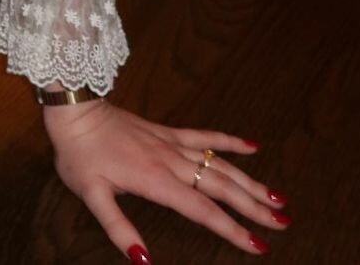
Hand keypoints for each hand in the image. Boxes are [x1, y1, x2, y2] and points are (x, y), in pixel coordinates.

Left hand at [41, 98, 289, 259]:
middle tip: (283, 222)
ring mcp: (171, 143)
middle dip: (253, 207)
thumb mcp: (91, 195)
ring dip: (250, 180)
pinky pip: (204, 135)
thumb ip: (118, 228)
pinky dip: (229, 140)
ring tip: (277, 196)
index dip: (232, 229)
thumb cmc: (80, 155)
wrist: (76, 110)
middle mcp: (171, 161)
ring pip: (219, 163)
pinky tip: (252, 145)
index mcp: (156, 180)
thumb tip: (143, 262)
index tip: (259, 245)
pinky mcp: (167, 132)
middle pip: (221, 186)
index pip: (203, 210)